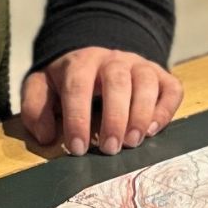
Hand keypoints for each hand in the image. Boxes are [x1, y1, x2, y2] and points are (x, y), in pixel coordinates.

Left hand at [22, 48, 183, 155]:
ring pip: (146, 82)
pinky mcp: (161, 76)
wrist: (96, 58)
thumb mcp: (42, 88)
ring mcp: (139, 66)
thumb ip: (36, 108)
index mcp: (80, 62)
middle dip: (114, 117)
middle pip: (117, 81)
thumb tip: (46, 135)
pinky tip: (153, 129)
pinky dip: (166, 109)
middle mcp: (113, 60)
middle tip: (109, 149)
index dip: (78, 118)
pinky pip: (171, 88)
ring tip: (132, 142)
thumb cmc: (68, 82)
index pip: (78, 86)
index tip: (78, 147)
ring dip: (141, 114)